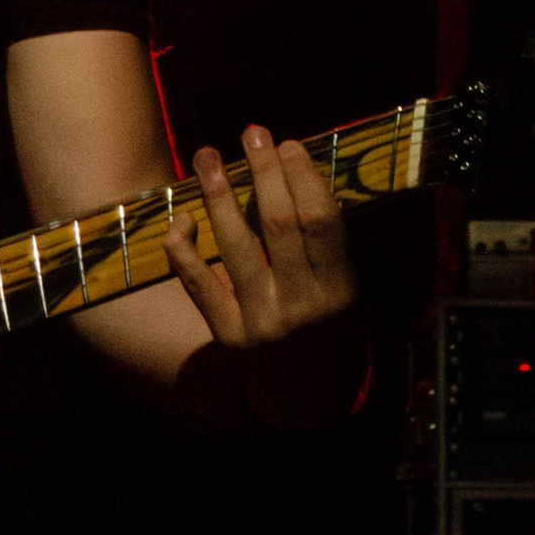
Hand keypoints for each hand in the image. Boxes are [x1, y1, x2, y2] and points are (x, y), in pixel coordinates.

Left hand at [166, 125, 366, 425]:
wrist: (309, 400)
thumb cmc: (334, 330)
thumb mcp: (351, 292)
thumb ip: (332, 246)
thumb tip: (305, 176)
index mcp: (340, 291)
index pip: (321, 222)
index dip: (303, 177)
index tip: (289, 145)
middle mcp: (300, 307)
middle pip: (278, 225)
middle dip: (264, 173)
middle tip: (253, 134)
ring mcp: (260, 322)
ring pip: (235, 245)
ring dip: (219, 194)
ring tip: (208, 156)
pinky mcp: (226, 335)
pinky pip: (198, 283)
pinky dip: (184, 249)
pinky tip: (182, 217)